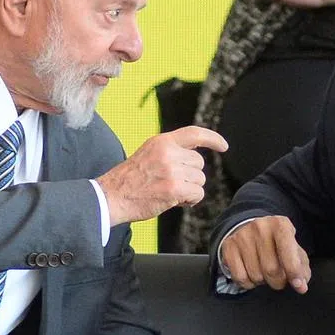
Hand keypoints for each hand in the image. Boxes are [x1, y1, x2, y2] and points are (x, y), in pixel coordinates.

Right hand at [97, 126, 227, 224]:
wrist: (112, 196)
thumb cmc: (130, 180)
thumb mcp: (149, 154)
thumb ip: (170, 151)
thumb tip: (194, 157)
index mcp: (161, 142)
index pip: (194, 133)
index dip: (212, 139)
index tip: (223, 146)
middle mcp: (168, 153)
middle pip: (199, 163)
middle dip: (191, 175)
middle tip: (172, 183)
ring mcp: (171, 170)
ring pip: (199, 180)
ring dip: (190, 189)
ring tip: (170, 192)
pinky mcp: (174, 189)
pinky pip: (197, 193)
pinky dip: (190, 200)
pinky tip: (175, 201)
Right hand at [220, 216, 310, 292]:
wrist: (249, 228)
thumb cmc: (277, 243)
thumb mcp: (293, 249)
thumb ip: (301, 268)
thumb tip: (301, 286)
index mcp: (280, 224)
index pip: (287, 250)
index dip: (294, 271)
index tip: (299, 286)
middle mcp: (260, 227)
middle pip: (271, 269)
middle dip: (278, 282)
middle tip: (279, 279)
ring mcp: (242, 236)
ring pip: (255, 276)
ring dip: (263, 281)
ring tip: (264, 271)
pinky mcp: (228, 246)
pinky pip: (240, 278)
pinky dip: (248, 284)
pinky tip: (251, 274)